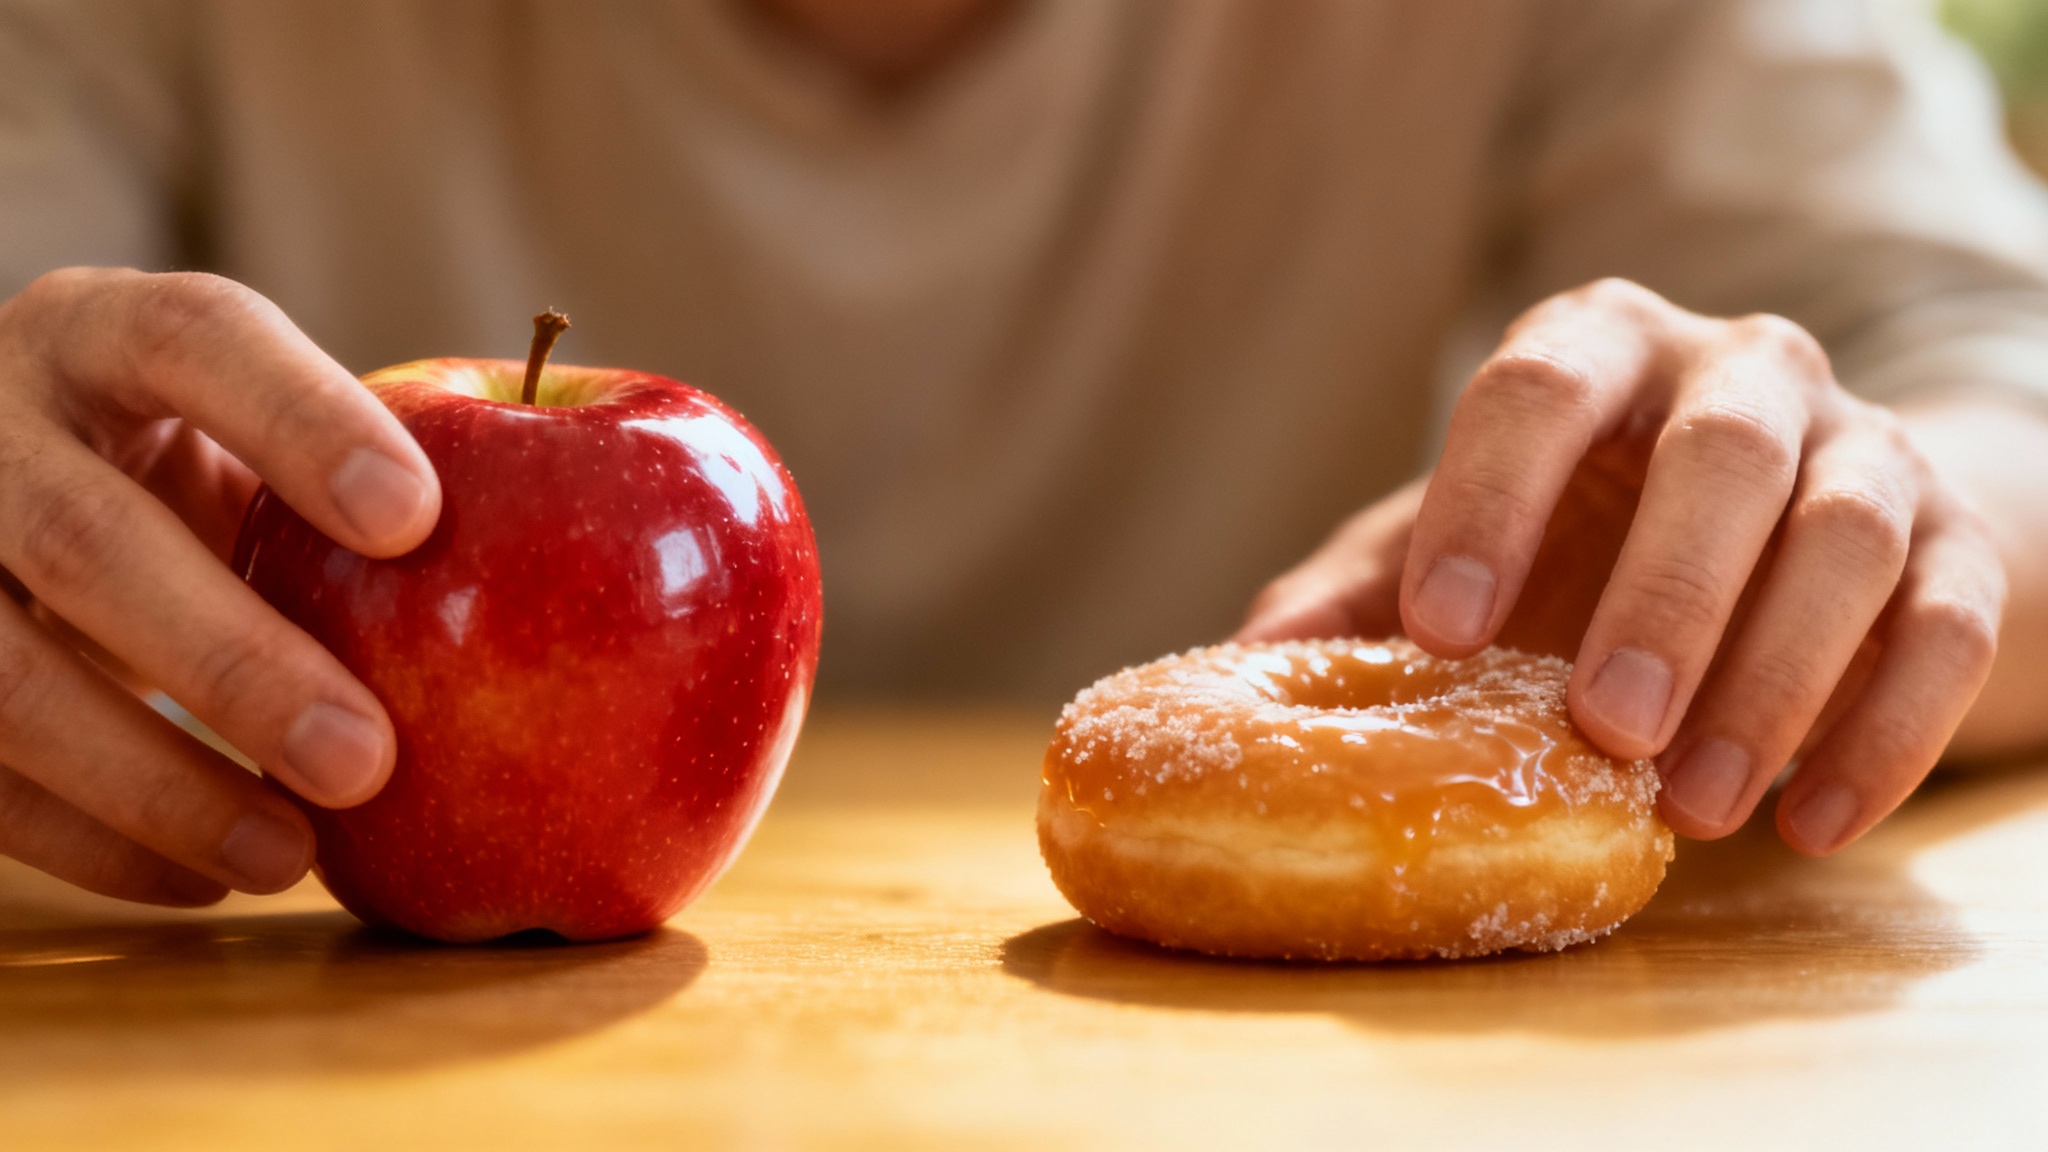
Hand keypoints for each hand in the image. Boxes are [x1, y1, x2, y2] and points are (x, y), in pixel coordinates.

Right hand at [0, 268, 438, 903]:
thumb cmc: (166, 467)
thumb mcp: (232, 438)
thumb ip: (345, 481)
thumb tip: (581, 573)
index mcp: (95, 332)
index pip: (195, 337)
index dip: (303, 422)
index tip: (419, 518)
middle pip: (85, 534)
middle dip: (233, 659)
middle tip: (372, 759)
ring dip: (154, 782)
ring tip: (293, 854)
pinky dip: (92, 840)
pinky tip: (203, 879)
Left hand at [1241, 279, 2004, 854]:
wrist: (1789, 530)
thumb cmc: (1590, 533)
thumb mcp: (1476, 536)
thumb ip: (1370, 585)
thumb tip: (1245, 662)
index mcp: (1600, 353)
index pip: (1540, 385)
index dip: (1487, 498)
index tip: (1439, 629)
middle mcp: (1742, 373)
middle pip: (1723, 455)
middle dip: (1665, 594)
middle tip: (1604, 729)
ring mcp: (1865, 447)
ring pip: (1847, 535)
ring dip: (1775, 676)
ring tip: (1692, 807)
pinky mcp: (1957, 539)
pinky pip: (1946, 623)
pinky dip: (1888, 728)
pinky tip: (1814, 826)